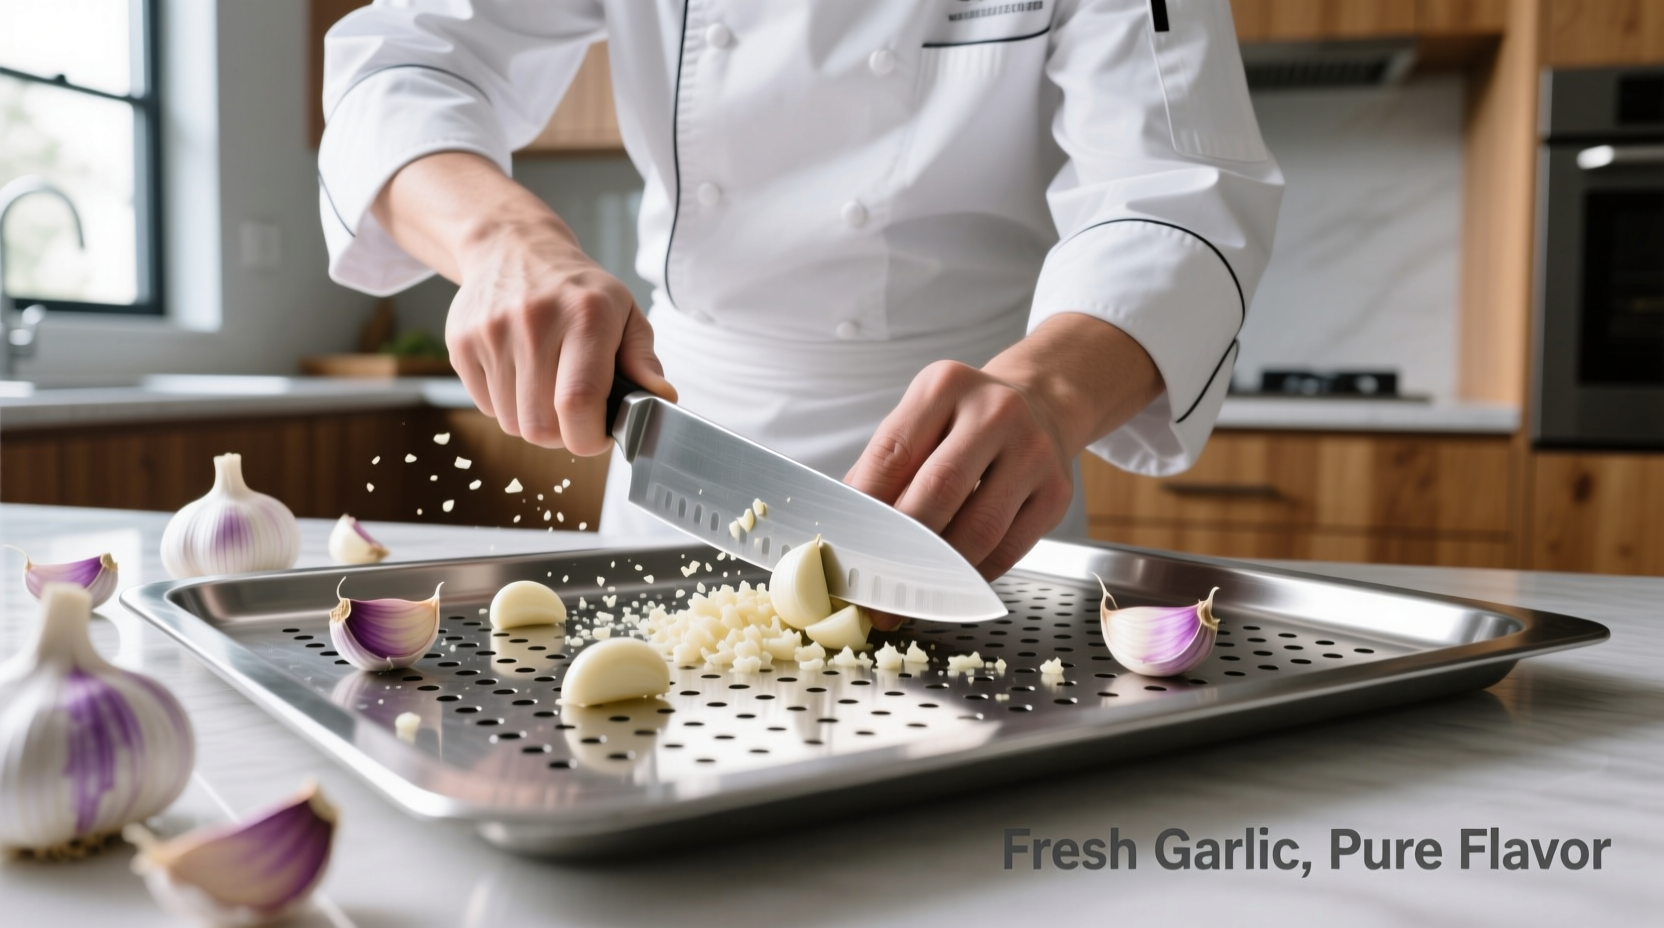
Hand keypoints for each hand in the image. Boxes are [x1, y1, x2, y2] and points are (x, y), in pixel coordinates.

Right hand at [374, 152, 674, 454]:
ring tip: (546, 386)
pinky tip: (519, 374)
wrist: (513, 248)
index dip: (589, 437)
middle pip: (541, 426)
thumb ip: (643, 360)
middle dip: (563, 434)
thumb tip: (661, 399)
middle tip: (574, 412)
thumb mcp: (624, 313)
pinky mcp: (461, 342)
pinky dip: (506, 404)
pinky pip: (485, 407)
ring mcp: (492, 332)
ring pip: (512, 423)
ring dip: (534, 420)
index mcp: (586, 316)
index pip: (578, 403)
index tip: (598, 435)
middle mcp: (535, 322)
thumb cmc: (577, 290)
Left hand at [845, 314, 1161, 622]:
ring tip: (911, 593)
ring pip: (978, 529)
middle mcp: (995, 412)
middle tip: (877, 586)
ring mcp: (1033, 452)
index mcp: (945, 386)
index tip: (848, 547)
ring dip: (939, 571)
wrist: (1041, 406)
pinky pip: (1009, 549)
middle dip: (902, 547)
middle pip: (939, 491)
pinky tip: (952, 581)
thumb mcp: (920, 419)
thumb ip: (882, 467)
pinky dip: (974, 574)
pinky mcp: (1057, 492)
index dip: (866, 508)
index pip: (894, 453)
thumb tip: (845, 531)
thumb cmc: (964, 422)